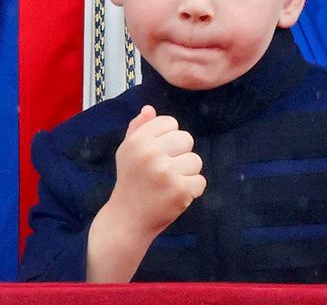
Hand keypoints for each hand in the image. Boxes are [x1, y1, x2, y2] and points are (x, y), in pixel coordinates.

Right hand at [85, 105, 204, 281]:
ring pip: (196, 160)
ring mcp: (167, 172)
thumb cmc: (130, 181)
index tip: (157, 153)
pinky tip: (175, 195)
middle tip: (165, 170)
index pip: (170, 122)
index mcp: (138, 140)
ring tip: (170, 183)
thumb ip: (137, 128)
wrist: (128, 218)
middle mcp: (151, 153)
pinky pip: (200, 181)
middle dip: (180, 154)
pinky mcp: (180, 191)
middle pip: (186, 138)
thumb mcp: (126, 151)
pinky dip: (191, 189)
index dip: (167, 138)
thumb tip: (149, 109)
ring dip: (187, 172)